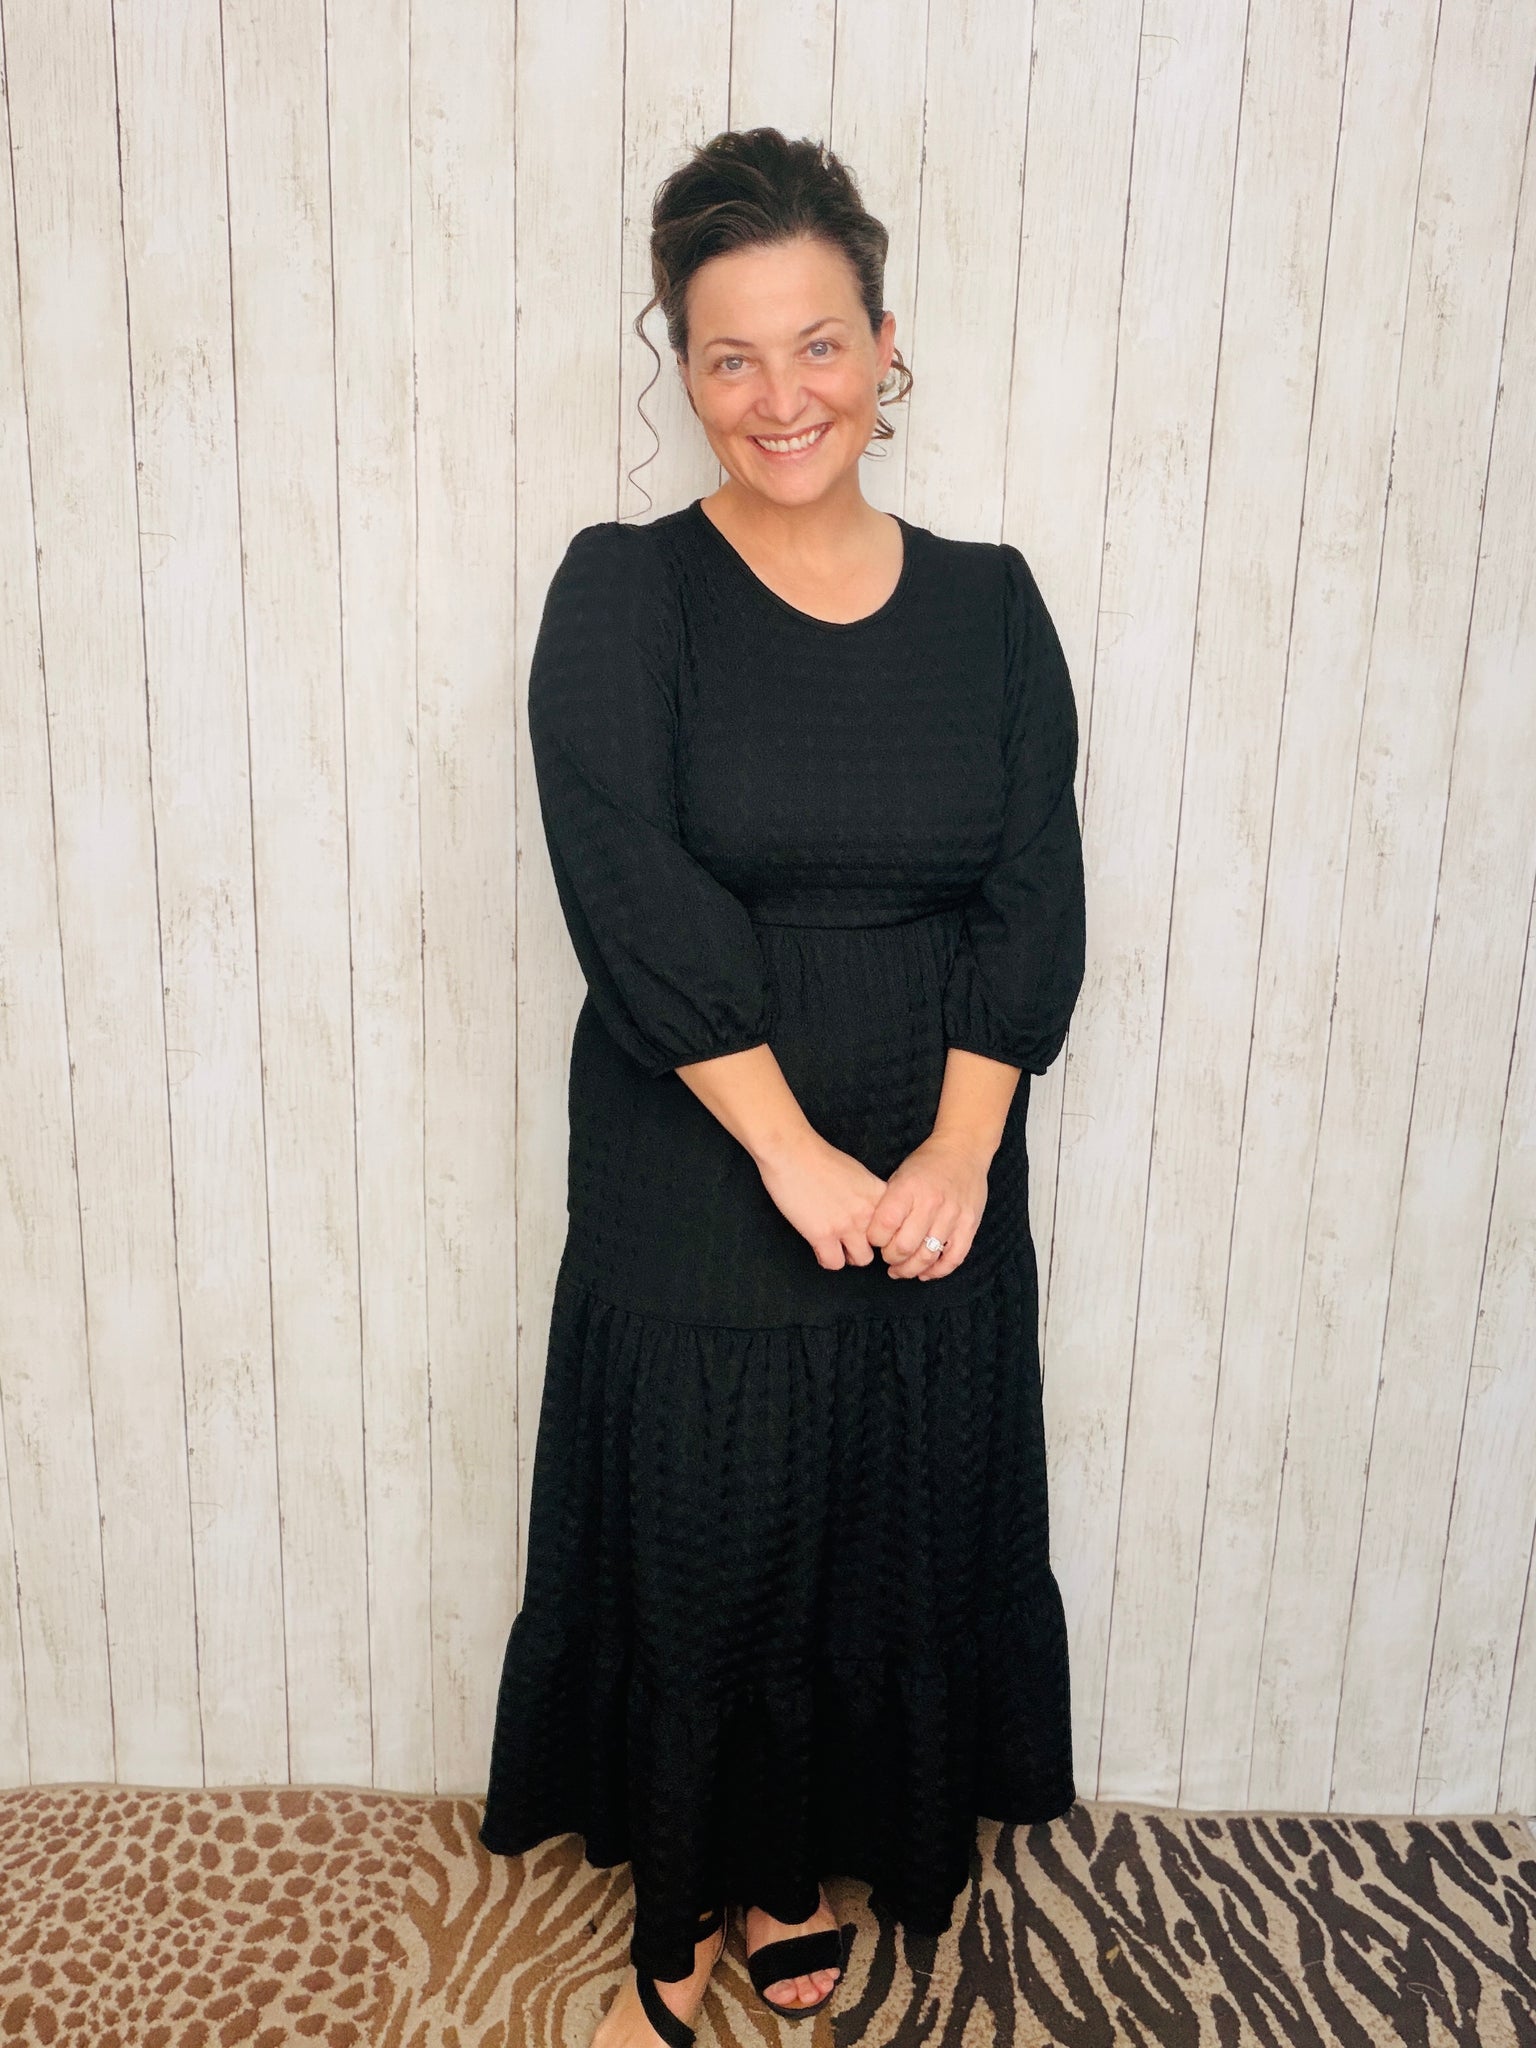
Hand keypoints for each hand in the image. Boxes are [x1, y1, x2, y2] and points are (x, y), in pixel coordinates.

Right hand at [755, 1128, 890, 1270]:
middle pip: (881, 1246)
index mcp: (878, 1194)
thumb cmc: (819, 1157)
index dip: (881, 1231)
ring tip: (837, 1246)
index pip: (894, 1226)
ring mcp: (846, 1224)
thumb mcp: (857, 1172)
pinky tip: (820, 1248)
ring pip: (862, 1260)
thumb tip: (869, 1209)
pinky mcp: (823, 1235)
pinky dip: (827, 1259)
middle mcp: (867, 1211)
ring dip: (849, 1255)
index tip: (868, 1230)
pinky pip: (834, 1263)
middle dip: (866, 1244)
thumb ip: (868, 1193)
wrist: (792, 1152)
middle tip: (850, 1239)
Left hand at [864, 1134, 988, 1279]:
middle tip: (888, 1257)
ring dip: (910, 1269)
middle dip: (890, 1258)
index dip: (874, 1239)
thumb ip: (889, 1204)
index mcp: (908, 1188)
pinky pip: (954, 1258)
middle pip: (904, 1246)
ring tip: (901, 1270)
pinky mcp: (970, 1224)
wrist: (963, 1149)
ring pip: (928, 1256)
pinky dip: (938, 1271)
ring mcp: (953, 1215)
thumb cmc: (926, 1163)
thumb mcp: (900, 1175)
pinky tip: (925, 1272)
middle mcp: (931, 1202)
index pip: (884, 1225)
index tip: (874, 1240)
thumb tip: (875, 1236)